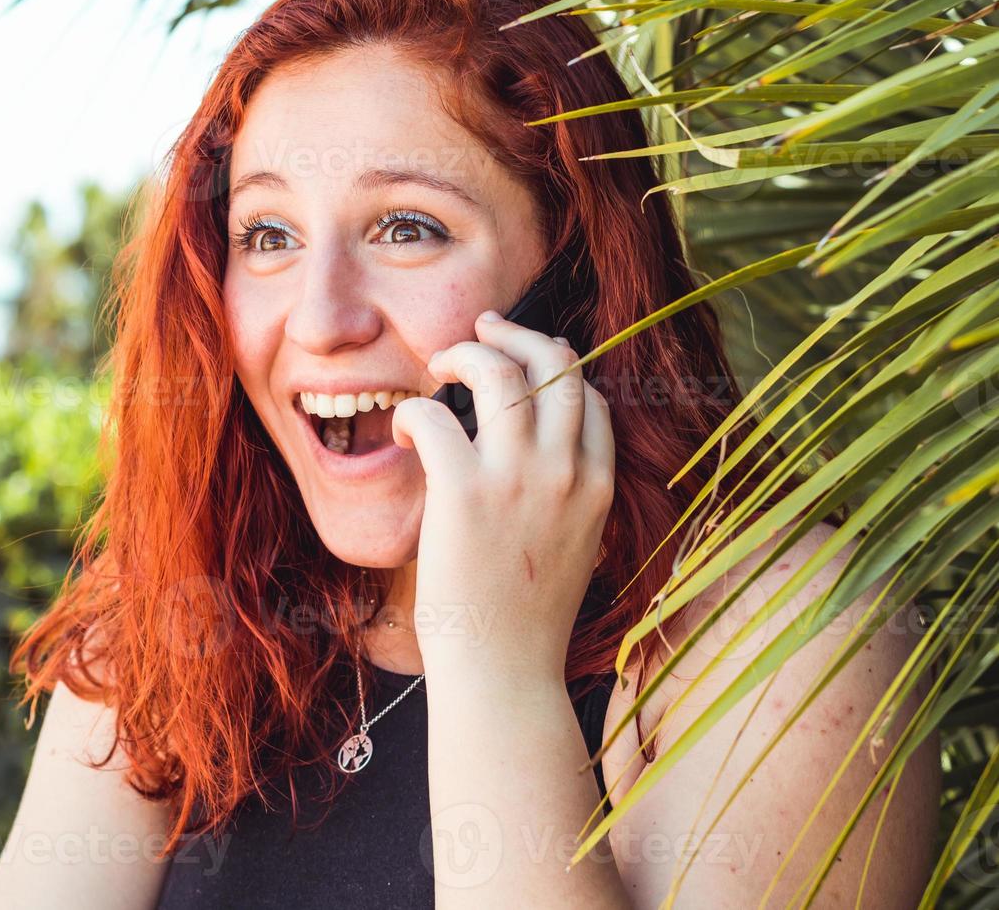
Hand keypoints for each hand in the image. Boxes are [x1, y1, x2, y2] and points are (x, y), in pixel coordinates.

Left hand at [390, 309, 614, 681]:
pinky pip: (435, 413)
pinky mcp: (465, 490)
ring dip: (464, 353)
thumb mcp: (572, 550)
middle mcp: (566, 471)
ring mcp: (518, 477)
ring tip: (437, 365)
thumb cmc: (523, 621)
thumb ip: (565, 500)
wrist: (504, 673)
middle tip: (481, 328)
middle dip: (517, 335)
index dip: (555, 368)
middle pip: (556, 364)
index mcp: (596, 486)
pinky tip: (405, 433)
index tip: (523, 362)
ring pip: (499, 371)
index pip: (589, 397)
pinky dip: (414, 409)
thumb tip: (537, 466)